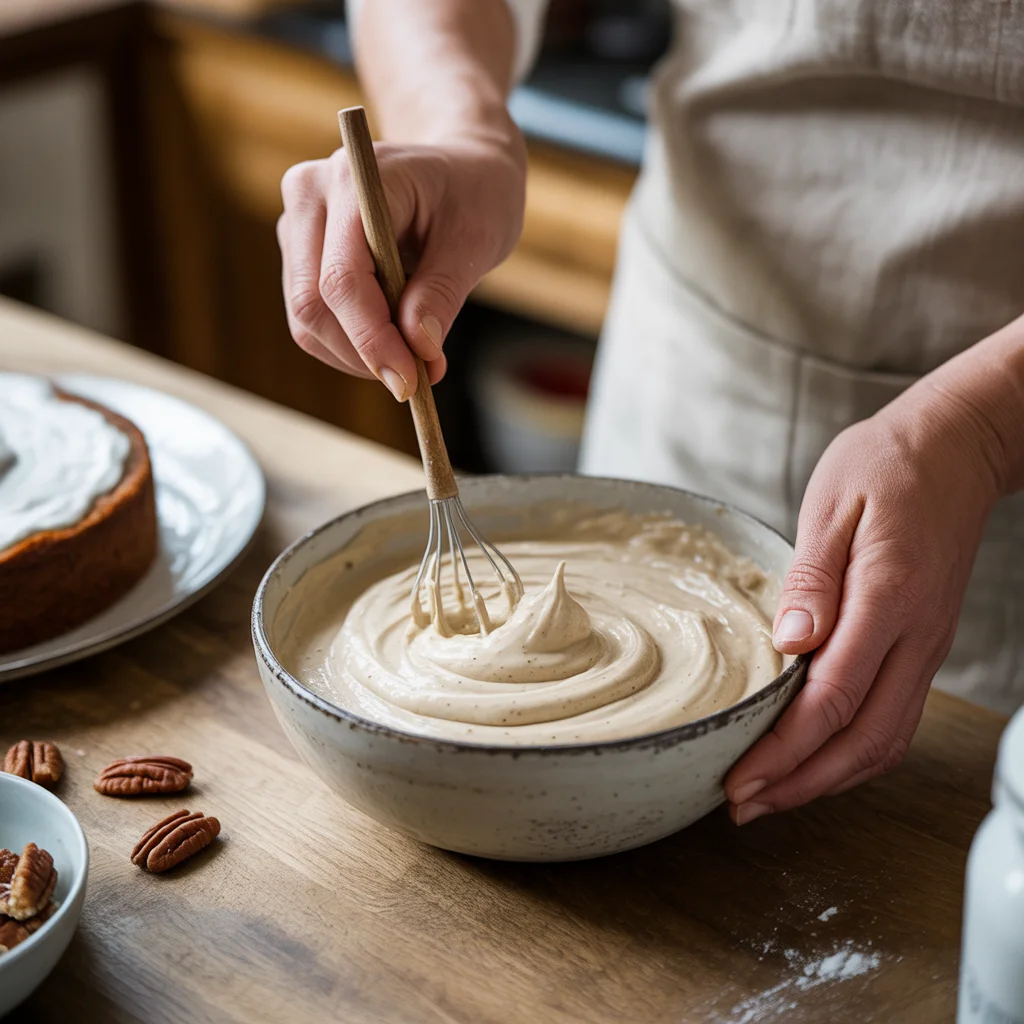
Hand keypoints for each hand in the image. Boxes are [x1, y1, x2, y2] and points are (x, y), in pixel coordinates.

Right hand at [277, 133, 525, 398]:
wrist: (460, 168)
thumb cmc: (474, 193)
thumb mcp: (475, 239)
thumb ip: (442, 293)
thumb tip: (418, 349)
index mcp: (354, 179)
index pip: (341, 277)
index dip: (371, 338)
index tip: (411, 382)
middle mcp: (310, 195)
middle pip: (312, 304)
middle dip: (364, 354)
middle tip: (418, 380)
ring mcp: (298, 224)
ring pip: (305, 319)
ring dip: (356, 356)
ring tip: (413, 358)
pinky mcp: (299, 253)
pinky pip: (310, 318)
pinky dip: (349, 346)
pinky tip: (391, 342)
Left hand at [724, 380, 1007, 822]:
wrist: (953, 450)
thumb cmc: (885, 466)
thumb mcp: (832, 505)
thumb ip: (811, 579)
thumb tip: (788, 643)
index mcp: (887, 599)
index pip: (831, 699)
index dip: (783, 750)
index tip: (737, 777)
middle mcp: (915, 636)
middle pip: (861, 740)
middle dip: (798, 783)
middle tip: (742, 805)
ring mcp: (926, 646)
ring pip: (884, 741)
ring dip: (826, 779)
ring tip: (771, 796)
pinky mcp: (924, 646)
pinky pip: (894, 719)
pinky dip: (854, 754)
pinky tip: (817, 759)